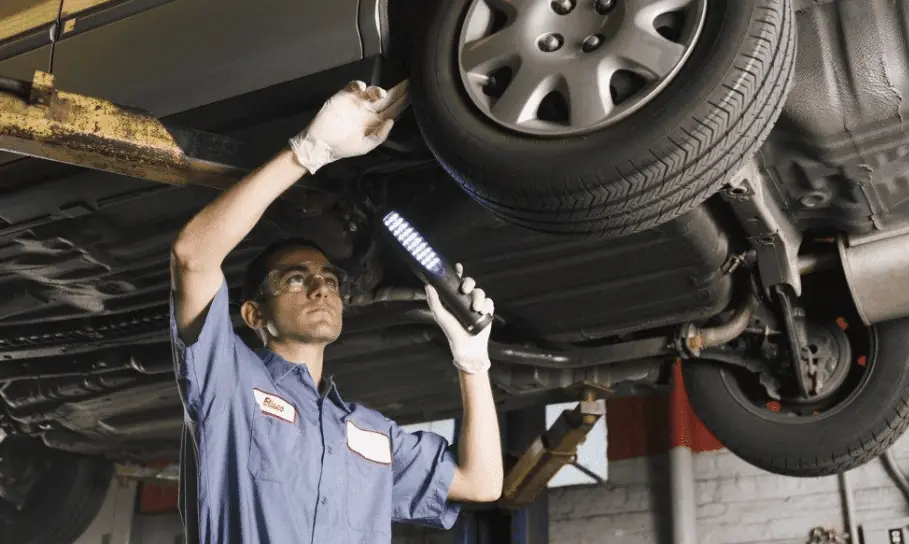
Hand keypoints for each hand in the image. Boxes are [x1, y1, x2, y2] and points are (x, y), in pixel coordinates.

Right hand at [289, 80, 409, 172]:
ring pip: (372, 91)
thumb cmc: (343, 147)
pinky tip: (362, 88)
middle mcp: (369, 110)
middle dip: (398, 91)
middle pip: (387, 98)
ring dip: (378, 90)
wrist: (320, 144)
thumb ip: (379, 135)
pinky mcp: (344, 96)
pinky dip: (358, 85)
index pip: (393, 110)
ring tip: (381, 94)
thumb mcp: (365, 146)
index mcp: (376, 121)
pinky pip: (354, 87)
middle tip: (410, 82)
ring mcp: (357, 102)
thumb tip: (391, 121)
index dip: (403, 103)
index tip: (415, 94)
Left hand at [425, 263, 494, 373]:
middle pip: (470, 283)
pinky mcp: (487, 311)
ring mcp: (476, 304)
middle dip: (469, 283)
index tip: (458, 267)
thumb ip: (434, 301)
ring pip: (480, 292)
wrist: (468, 347)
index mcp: (453, 299)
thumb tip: (427, 286)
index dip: (457, 273)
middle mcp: (465, 299)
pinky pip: (489, 302)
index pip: (455, 282)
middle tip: (465, 289)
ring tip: (475, 308)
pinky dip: (486, 306)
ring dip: (478, 298)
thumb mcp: (440, 316)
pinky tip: (482, 312)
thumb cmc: (452, 332)